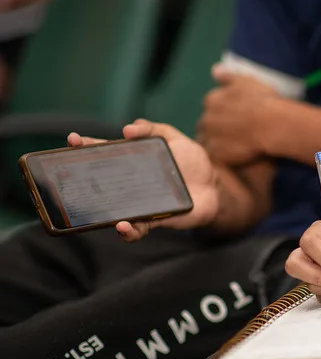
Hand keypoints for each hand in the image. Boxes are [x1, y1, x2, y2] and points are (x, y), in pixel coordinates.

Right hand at [67, 119, 219, 240]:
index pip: (106, 153)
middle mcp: (131, 183)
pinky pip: (138, 228)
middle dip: (82, 175)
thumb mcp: (177, 139)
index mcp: (134, 162)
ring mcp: (140, 203)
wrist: (213, 188)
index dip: (89, 147)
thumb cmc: (193, 162)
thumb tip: (129, 128)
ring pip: (113, 208)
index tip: (73, 140)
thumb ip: (156, 130)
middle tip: (68, 167)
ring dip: (99, 207)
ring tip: (90, 202)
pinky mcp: (154, 219)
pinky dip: (128, 230)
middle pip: (102, 180)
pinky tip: (123, 226)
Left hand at [197, 65, 280, 165]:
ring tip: (234, 148)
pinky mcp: (217, 155)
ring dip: (216, 144)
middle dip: (215, 129)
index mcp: (212, 100)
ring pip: (206, 142)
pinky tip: (234, 158)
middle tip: (234, 134)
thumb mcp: (247, 81)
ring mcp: (210, 137)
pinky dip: (220, 158)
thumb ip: (228, 76)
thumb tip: (214, 71)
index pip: (209, 107)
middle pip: (205, 125)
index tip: (234, 118)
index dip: (221, 113)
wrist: (272, 125)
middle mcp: (206, 118)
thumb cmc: (263, 101)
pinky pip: (213, 158)